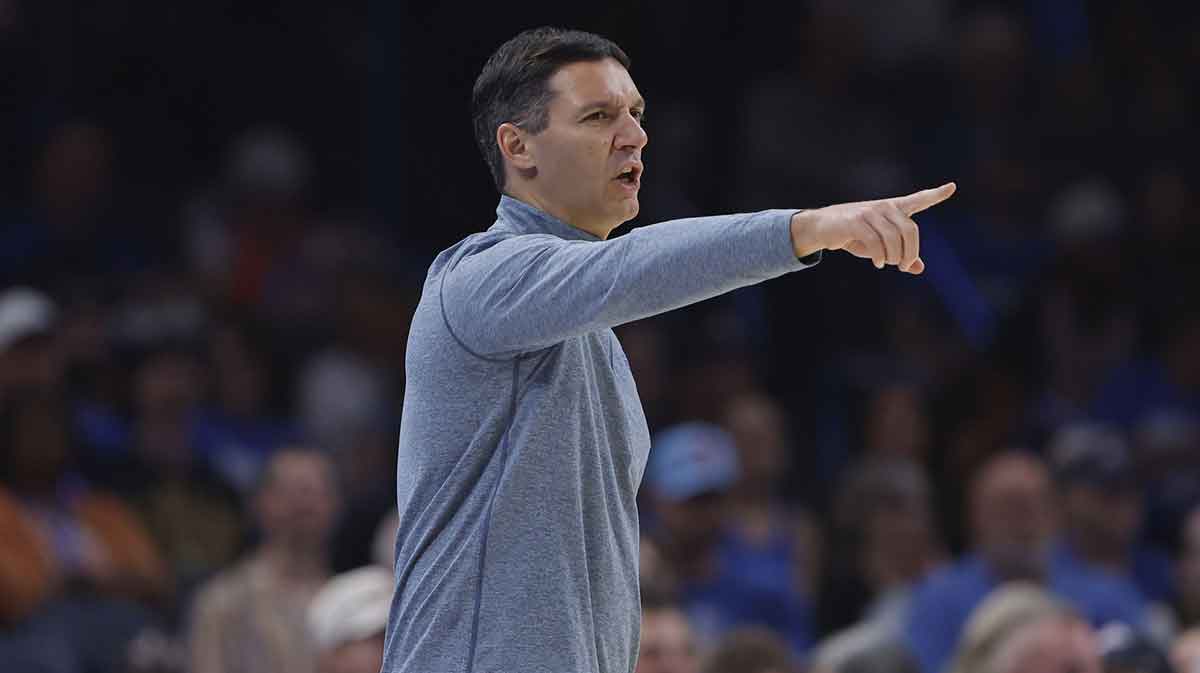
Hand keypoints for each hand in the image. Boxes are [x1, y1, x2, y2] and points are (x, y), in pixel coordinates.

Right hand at [790, 182, 955, 273]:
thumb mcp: (879, 246)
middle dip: (910, 252)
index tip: (952, 187)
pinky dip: (880, 256)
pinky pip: (875, 241)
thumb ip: (899, 254)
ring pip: (893, 237)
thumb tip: (919, 268)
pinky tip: (878, 263)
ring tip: (888, 264)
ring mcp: (870, 212)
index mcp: (893, 209)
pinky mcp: (855, 221)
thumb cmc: (853, 236)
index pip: (918, 200)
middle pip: (910, 230)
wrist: (822, 227)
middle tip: (904, 266)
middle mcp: (884, 207)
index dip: (936, 195)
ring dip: (895, 256)